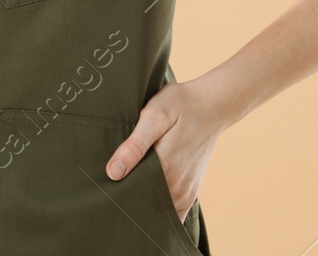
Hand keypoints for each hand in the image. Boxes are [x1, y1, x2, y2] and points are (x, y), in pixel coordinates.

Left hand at [105, 75, 229, 221]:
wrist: (212, 105)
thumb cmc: (180, 105)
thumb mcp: (154, 115)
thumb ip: (135, 145)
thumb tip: (113, 172)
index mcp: (165, 170)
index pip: (131, 198)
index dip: (116, 195)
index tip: (104, 187)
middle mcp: (177, 188)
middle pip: (143, 207)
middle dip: (127, 202)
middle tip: (112, 186)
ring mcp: (186, 193)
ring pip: (157, 212)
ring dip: (142, 205)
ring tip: (127, 187)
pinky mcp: (190, 193)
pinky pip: (172, 213)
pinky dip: (158, 209)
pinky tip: (146, 194)